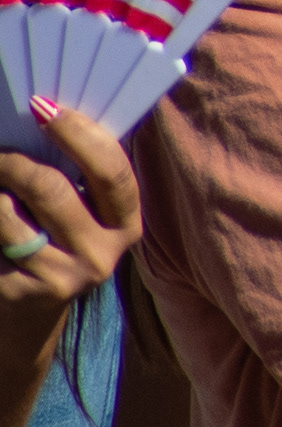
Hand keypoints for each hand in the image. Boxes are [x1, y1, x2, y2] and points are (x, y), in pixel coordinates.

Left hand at [0, 100, 137, 325]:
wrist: (28, 319)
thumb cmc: (56, 243)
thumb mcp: (83, 216)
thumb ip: (82, 176)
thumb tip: (47, 115)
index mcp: (125, 226)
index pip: (112, 173)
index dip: (80, 135)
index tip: (45, 107)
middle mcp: (99, 257)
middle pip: (51, 189)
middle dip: (13, 161)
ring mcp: (58, 278)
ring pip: (6, 213)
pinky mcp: (17, 293)